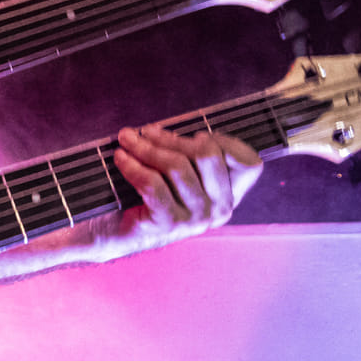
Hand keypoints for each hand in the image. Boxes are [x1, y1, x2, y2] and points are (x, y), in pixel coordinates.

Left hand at [92, 125, 262, 258]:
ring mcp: (195, 218)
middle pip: (208, 156)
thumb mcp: (174, 172)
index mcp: (227, 194)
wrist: (112, 234)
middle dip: (172, 139)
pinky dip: (133, 166)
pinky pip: (153, 184)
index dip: (226, 141)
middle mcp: (219, 209)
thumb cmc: (144, 195)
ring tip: (126, 140)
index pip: (248, 163)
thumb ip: (184, 151)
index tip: (193, 133)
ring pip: (177, 167)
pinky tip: (121, 158)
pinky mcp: (169, 224)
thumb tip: (167, 127)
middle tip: (144, 132)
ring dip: (146, 148)